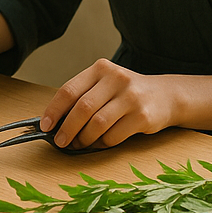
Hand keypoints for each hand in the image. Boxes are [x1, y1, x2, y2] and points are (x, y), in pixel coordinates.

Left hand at [41, 59, 174, 149]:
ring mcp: (131, 97)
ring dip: (84, 138)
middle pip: (82, 108)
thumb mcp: (104, 84)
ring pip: (98, 124)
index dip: (54, 109)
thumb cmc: (126, 92)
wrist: (166, 95)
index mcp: (100, 68)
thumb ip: (83, 96)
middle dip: (68, 128)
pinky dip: (101, 144)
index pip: (69, 89)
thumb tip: (56, 121)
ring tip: (78, 144)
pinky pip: (114, 135)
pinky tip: (98, 144)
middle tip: (60, 141)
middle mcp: (115, 78)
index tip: (45, 125)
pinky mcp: (143, 116)